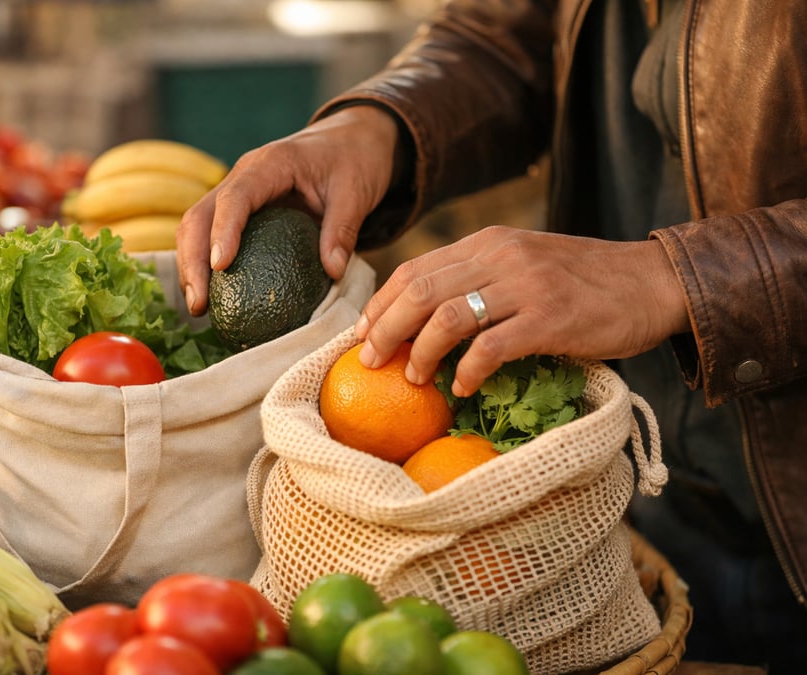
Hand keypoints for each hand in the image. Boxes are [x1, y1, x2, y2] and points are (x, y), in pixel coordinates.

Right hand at [176, 105, 399, 314]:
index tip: (221, 266)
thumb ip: (343, 229)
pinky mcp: (240, 209)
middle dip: (193, 260)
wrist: (350, 140)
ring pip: (196, 226)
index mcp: (271, 163)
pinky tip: (212, 299)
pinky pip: (211, 234)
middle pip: (200, 215)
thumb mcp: (356, 192)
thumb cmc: (353, 159)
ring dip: (191, 266)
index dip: (223, 230)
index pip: (235, 197)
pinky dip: (204, 265)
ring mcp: (236, 191)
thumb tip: (333, 272)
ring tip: (199, 308)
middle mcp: (243, 175)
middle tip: (200, 304)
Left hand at [354, 226, 690, 395]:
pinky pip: (493, 347)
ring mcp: (527, 285)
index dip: (381, 304)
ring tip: (413, 378)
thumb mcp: (524, 263)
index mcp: (488, 242)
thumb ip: (480, 279)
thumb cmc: (584, 281)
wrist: (653, 281)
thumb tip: (425, 319)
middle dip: (385, 329)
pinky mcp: (552, 318)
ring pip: (449, 316)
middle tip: (370, 361)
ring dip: (422, 352)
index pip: (414, 269)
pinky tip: (462, 387)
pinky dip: (469, 370)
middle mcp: (501, 256)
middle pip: (420, 291)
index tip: (361, 334)